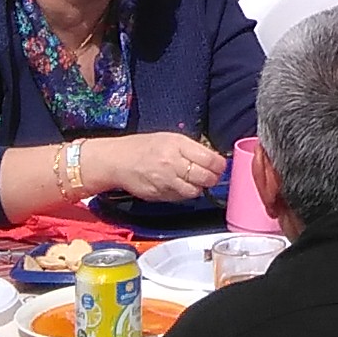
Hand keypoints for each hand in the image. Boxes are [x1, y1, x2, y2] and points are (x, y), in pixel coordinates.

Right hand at [85, 131, 230, 205]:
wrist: (117, 160)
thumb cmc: (143, 147)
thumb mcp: (169, 138)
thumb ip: (191, 148)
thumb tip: (213, 158)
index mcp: (177, 146)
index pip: (210, 159)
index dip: (219, 164)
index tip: (220, 165)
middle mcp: (172, 164)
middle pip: (205, 177)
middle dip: (213, 178)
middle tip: (212, 175)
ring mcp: (166, 182)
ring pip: (195, 191)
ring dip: (199, 187)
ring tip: (196, 180)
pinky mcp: (160, 195)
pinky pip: (181, 198)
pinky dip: (185, 193)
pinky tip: (180, 185)